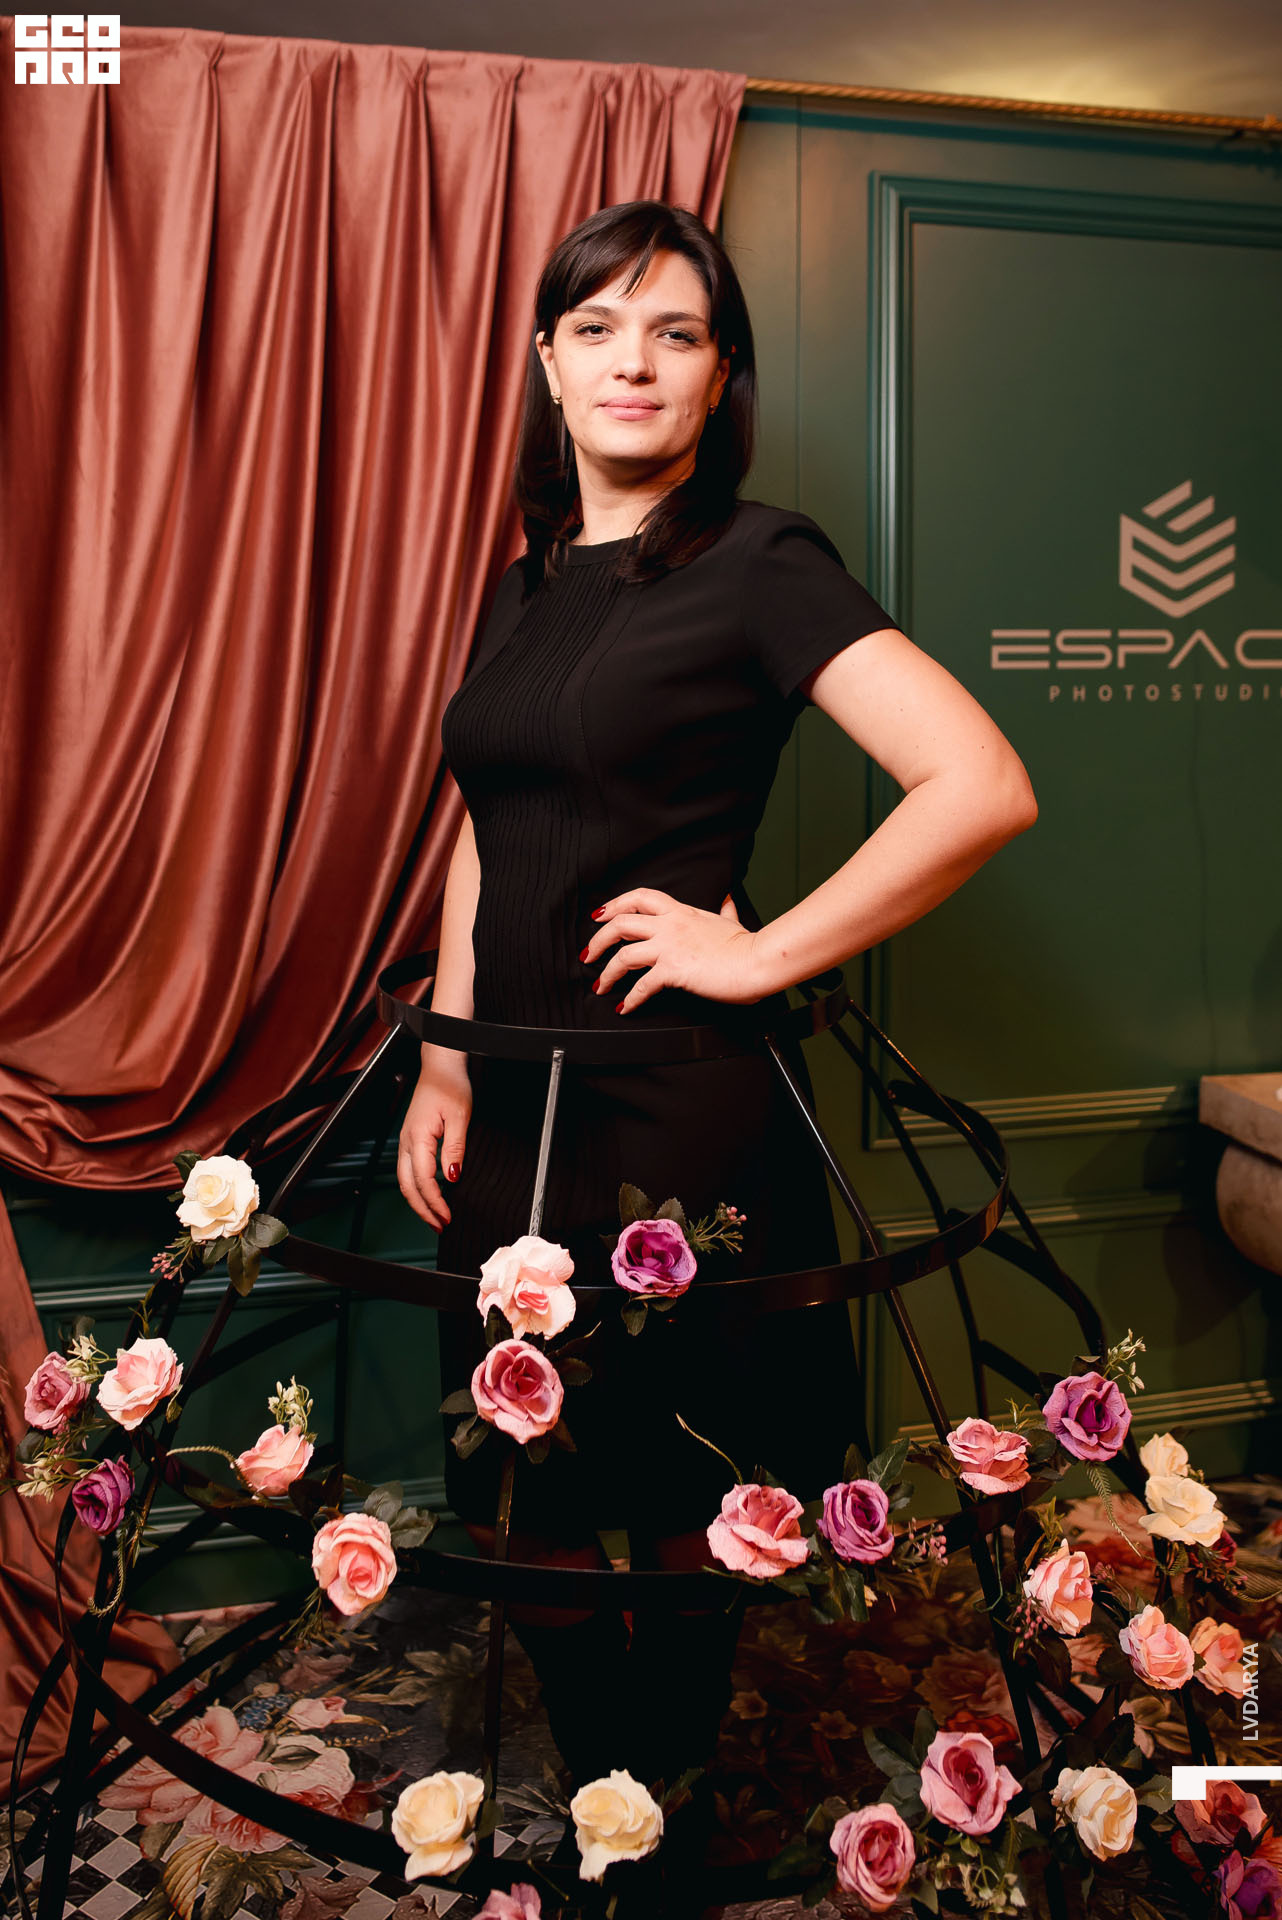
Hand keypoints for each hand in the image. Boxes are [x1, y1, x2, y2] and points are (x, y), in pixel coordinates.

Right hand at [398, 1048, 471, 1230]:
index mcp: (418, 1137)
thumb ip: (455, 1149)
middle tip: (440, 1225)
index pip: (424, 1180)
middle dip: (423, 1210)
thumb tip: (452, 1176)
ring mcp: (406, 1140)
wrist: (440, 1066)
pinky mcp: (411, 1139)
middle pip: (408, 1186)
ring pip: (405, 1180)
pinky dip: (417, 1187)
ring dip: (418, 1201)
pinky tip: (428, 1194)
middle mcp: (407, 1141)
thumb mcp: (460, 1117)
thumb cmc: (449, 1085)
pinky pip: (408, 1170)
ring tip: (434, 1217)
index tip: (447, 1216)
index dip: (435, 1202)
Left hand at [583, 888, 763, 1013]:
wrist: (757, 961)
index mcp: (681, 911)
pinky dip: (630, 999)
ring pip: (624, 955)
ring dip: (607, 973)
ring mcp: (670, 947)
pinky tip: (625, 1008)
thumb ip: (724, 911)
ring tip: (600, 986)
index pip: (639, 898)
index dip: (614, 904)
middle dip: (598, 940)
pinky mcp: (674, 970)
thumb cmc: (747, 946)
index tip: (599, 915)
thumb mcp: (730, 922)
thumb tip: (727, 900)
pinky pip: (642, 986)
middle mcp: (671, 925)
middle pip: (620, 924)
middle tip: (588, 955)